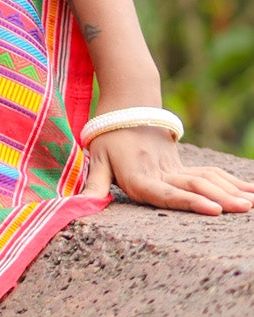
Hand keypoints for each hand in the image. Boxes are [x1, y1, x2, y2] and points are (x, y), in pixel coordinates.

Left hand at [86, 127, 253, 214]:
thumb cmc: (108, 138)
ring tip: (250, 204)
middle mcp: (162, 174)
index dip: (190, 202)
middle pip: (194, 188)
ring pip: (207, 179)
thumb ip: (93, 186)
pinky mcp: (183, 165)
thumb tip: (79, 207)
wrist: (128, 107)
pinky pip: (210, 174)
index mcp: (140, 178)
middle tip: (242, 209)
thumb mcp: (97, 160)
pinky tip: (250, 192)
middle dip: (220, 199)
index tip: (213, 209)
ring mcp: (175, 169)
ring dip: (230, 191)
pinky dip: (231, 182)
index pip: (167, 194)